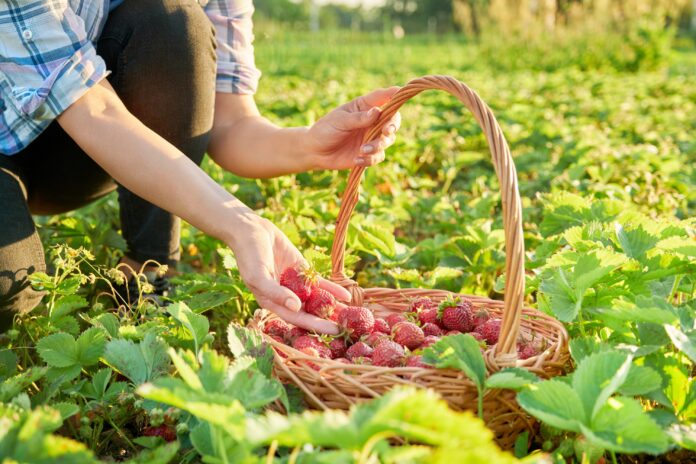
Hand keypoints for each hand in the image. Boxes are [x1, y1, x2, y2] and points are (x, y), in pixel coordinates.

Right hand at [229, 214, 350, 333]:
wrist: (252, 230)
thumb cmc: (249, 255)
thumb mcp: (258, 275)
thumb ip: (275, 293)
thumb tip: (296, 308)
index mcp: (272, 303)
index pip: (297, 318)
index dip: (315, 325)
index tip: (333, 331)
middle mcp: (285, 297)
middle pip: (309, 312)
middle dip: (327, 320)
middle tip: (346, 328)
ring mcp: (296, 285)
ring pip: (317, 300)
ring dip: (333, 308)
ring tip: (351, 316)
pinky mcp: (303, 272)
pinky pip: (320, 283)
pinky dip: (333, 290)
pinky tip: (347, 296)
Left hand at [305, 87, 401, 169]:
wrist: (315, 151)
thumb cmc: (326, 129)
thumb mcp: (339, 120)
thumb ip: (358, 118)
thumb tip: (377, 111)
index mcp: (365, 107)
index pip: (383, 98)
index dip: (394, 94)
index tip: (400, 91)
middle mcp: (372, 121)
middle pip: (393, 120)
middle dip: (392, 126)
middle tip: (386, 131)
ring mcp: (372, 138)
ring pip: (387, 140)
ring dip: (378, 145)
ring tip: (363, 150)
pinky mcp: (369, 154)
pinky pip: (378, 157)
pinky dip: (370, 159)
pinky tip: (357, 160)